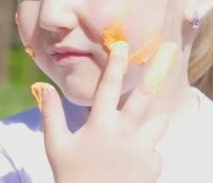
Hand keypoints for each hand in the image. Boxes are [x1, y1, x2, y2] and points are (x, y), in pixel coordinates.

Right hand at [32, 41, 176, 182]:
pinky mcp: (154, 165)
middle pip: (146, 93)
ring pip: (159, 121)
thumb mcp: (56, 146)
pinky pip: (156, 149)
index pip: (109, 85)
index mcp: (100, 124)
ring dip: (152, 120)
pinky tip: (131, 164)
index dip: (116, 62)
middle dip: (159, 68)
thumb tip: (41, 86)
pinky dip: (147, 151)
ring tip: (134, 133)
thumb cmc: (71, 176)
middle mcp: (125, 132)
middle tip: (171, 48)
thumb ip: (51, 114)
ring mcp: (142, 149)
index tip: (123, 43)